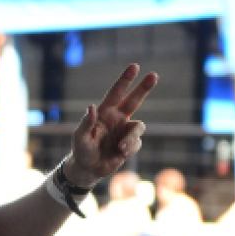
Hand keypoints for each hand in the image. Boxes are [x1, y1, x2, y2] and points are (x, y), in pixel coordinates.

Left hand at [66, 64, 158, 187]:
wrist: (88, 168)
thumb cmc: (81, 150)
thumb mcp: (80, 137)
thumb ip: (86, 123)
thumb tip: (92, 107)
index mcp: (105, 113)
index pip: (116, 93)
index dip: (125, 80)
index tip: (134, 66)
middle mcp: (117, 118)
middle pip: (134, 100)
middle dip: (144, 88)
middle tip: (154, 75)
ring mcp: (125, 130)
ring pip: (139, 127)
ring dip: (130, 138)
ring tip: (120, 148)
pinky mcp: (130, 143)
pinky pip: (137, 143)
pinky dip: (129, 149)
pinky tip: (119, 154)